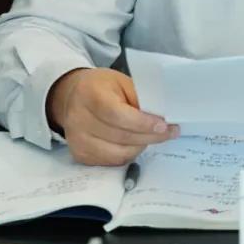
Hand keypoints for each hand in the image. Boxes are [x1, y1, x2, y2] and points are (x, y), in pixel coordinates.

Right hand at [47, 67, 177, 165]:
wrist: (74, 96)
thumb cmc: (102, 87)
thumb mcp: (122, 82)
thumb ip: (140, 98)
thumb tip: (161, 116)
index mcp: (90, 93)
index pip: (117, 114)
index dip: (142, 123)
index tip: (163, 126)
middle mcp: (78, 118)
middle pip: (120, 136)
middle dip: (149, 136)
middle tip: (169, 133)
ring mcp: (77, 139)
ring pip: (118, 153)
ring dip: (141, 146)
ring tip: (152, 137)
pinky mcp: (79, 154)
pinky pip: (111, 161)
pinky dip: (128, 154)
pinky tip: (135, 143)